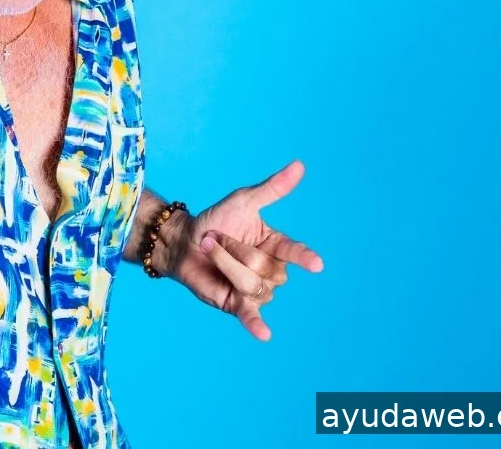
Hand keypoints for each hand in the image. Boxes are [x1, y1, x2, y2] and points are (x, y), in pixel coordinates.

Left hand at [155, 159, 323, 340]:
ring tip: (211, 251)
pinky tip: (264, 334)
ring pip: (251, 284)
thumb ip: (272, 189)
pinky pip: (252, 316)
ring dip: (224, 263)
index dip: (304, 257)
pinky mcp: (239, 305)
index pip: (294, 251)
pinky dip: (257, 325)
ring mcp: (257, 290)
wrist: (184, 241)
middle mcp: (271, 270)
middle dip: (235, 249)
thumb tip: (299, 166)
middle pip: (265, 267)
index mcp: (275, 245)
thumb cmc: (216, 220)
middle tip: (215, 238)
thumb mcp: (243, 201)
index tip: (316, 264)